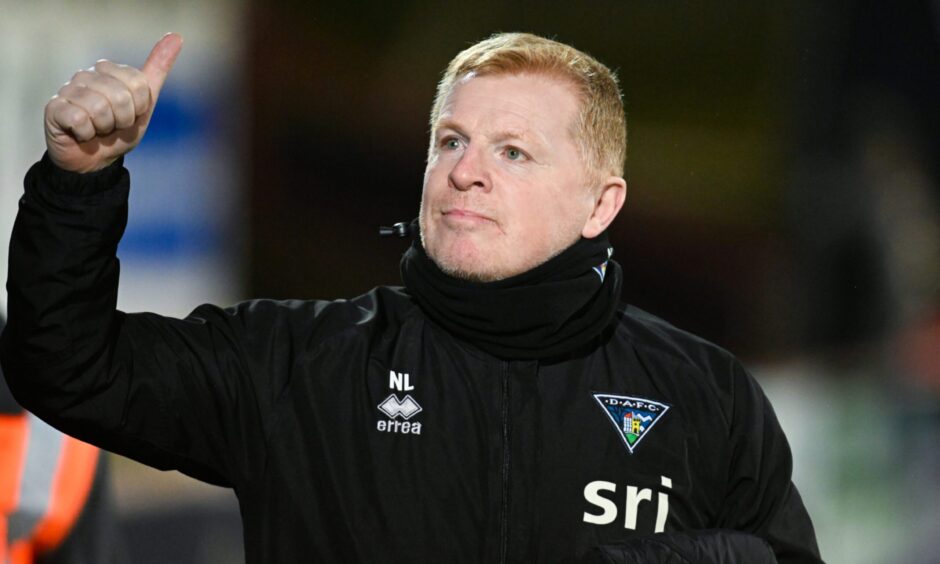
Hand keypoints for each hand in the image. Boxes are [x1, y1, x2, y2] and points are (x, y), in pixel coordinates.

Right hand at [43, 33, 182, 172]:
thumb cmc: (118, 131)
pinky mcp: (54, 107)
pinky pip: (79, 119)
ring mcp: (68, 89)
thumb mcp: (145, 104)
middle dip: (123, 120)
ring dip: (104, 128)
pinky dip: (87, 134)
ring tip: (97, 130)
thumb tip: (176, 37)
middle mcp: (86, 75)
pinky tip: (81, 133)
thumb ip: (157, 71)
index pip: (138, 84)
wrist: (94, 160)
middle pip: (120, 96)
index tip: (130, 116)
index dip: (139, 108)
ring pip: (99, 108)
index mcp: (109, 70)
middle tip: (113, 126)